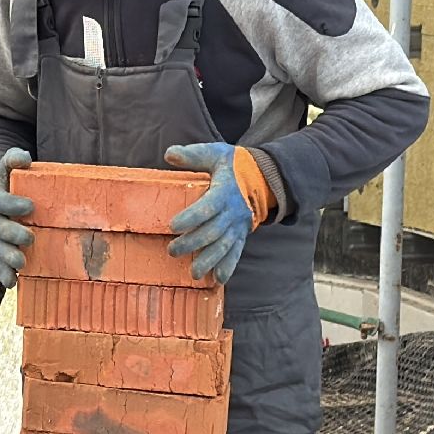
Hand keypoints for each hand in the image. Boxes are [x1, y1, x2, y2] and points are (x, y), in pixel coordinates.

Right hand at [0, 148, 35, 288]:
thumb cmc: (8, 180)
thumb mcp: (7, 165)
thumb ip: (13, 158)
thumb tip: (24, 158)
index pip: (0, 202)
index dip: (13, 204)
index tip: (30, 206)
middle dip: (13, 235)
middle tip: (29, 238)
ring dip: (8, 258)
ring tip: (21, 264)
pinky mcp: (1, 249)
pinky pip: (0, 263)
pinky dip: (4, 274)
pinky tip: (12, 284)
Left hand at [164, 143, 273, 284]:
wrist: (263, 177)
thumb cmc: (233, 165)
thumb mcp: (215, 154)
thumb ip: (192, 155)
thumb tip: (169, 154)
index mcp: (224, 192)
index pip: (208, 207)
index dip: (192, 217)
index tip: (173, 226)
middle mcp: (233, 212)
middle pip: (213, 231)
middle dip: (193, 243)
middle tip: (172, 251)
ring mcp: (238, 226)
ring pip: (224, 247)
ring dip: (209, 261)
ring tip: (194, 273)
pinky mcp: (241, 235)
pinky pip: (236, 253)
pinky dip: (228, 267)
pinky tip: (218, 280)